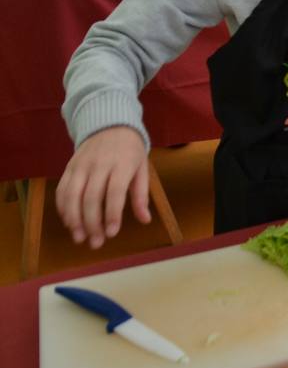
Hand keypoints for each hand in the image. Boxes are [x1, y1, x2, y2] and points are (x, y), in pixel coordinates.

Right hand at [55, 126, 150, 248]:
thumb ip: (141, 195)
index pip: (115, 192)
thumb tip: (145, 220)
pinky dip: (63, 208)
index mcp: (122, 163)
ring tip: (80, 237)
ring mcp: (81, 165)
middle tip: (95, 242)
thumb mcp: (142, 168)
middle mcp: (99, 164)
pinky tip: (69, 222)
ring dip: (74, 219)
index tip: (111, 233)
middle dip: (92, 223)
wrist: (110, 125)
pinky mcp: (69, 167)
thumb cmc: (130, 151)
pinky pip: (62, 190)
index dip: (111, 214)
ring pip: (72, 195)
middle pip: (91, 197)